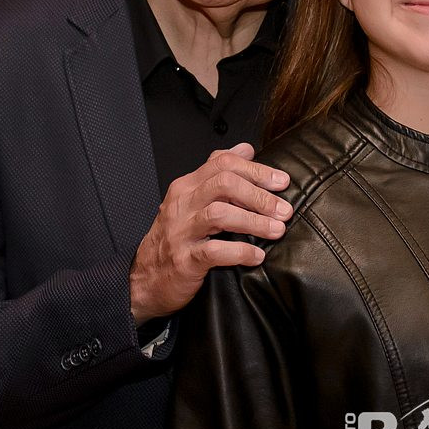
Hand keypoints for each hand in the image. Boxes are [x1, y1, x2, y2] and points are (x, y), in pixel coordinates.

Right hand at [129, 143, 291, 323]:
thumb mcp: (193, 200)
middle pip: (223, 184)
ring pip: (219, 214)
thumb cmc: (176, 238)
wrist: (144, 279)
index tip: (281, 181)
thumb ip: (218, 174)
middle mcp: (182, 204)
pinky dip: (240, 252)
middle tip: (284, 209)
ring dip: (254, 221)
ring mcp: (181, 231)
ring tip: (277, 230)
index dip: (256, 170)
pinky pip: (214, 251)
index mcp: (187, 186)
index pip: (222, 163)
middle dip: (259, 195)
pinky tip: (257, 255)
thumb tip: (246, 149)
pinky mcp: (184, 259)